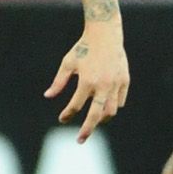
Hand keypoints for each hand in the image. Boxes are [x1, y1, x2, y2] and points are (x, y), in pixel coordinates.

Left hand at [43, 25, 129, 141]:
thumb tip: (48, 96)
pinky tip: (104, 108)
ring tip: (94, 122)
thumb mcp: (68, 63)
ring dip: (101, 119)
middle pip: (95, 115)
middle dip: (87, 130)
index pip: (75, 105)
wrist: (105, 33)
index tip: (62, 119)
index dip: (67, 114)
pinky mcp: (124, 81)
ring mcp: (115, 84)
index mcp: (87, 81)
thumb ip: (59, 82)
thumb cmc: (83, 48)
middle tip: (80, 140)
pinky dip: (112, 107)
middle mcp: (102, 85)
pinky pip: (119, 101)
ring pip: (110, 111)